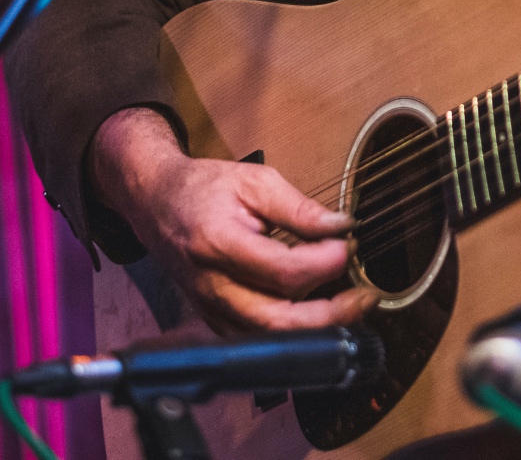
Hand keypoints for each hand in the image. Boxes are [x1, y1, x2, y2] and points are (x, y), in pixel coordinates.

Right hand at [89, 107, 374, 334]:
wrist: (157, 203)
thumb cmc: (204, 188)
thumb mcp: (254, 181)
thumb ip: (298, 207)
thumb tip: (340, 227)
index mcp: (218, 243)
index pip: (281, 271)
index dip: (322, 264)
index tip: (347, 246)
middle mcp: (211, 284)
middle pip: (276, 321)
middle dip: (329, 315)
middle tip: (364, 296)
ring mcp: (210, 307)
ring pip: (268, 338)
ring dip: (316, 328)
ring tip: (350, 305)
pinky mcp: (213, 319)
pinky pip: (257, 339)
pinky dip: (292, 333)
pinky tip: (319, 313)